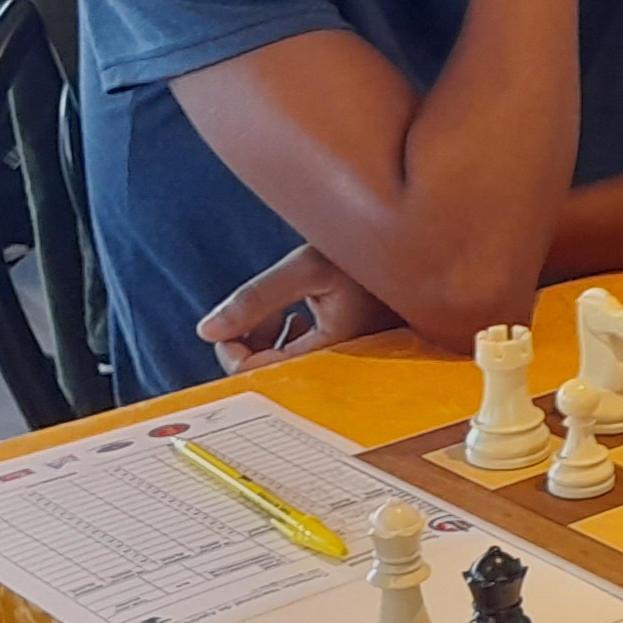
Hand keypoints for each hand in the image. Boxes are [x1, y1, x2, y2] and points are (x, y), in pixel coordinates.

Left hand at [200, 242, 403, 375]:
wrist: (415, 247)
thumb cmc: (369, 254)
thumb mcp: (307, 268)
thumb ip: (255, 300)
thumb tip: (207, 330)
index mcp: (332, 352)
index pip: (262, 375)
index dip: (233, 352)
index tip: (228, 326)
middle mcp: (341, 364)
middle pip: (273, 375)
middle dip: (252, 346)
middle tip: (252, 316)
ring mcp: (346, 359)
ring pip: (289, 366)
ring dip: (271, 342)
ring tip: (278, 311)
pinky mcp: (349, 350)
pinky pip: (307, 357)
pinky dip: (292, 339)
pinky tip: (298, 316)